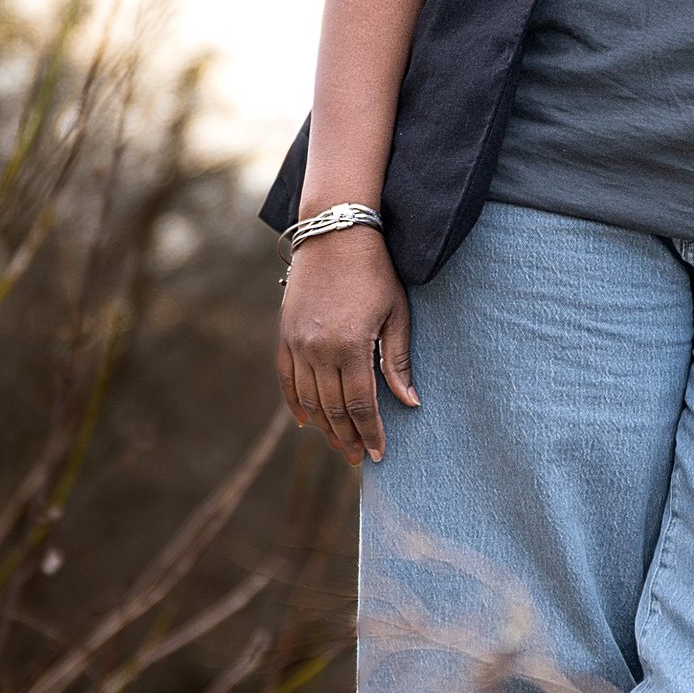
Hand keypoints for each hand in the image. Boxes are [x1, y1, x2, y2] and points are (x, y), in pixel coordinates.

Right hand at [277, 225, 416, 462]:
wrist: (334, 234)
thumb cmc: (374, 272)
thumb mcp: (396, 314)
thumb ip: (398, 360)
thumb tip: (409, 402)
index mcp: (351, 346)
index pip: (361, 405)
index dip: (371, 432)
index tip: (379, 454)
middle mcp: (319, 350)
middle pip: (334, 409)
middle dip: (349, 437)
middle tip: (360, 458)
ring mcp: (297, 343)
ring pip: (309, 400)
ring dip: (325, 427)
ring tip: (340, 444)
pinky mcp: (284, 335)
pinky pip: (287, 380)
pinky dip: (296, 404)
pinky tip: (307, 422)